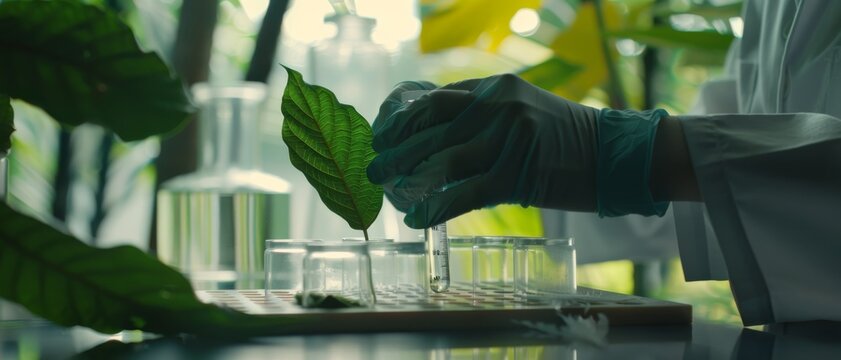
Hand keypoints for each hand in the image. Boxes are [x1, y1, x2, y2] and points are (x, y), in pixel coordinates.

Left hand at [367, 74, 599, 227]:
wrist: (614, 154)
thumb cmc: (563, 136)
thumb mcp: (521, 109)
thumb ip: (481, 114)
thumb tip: (434, 132)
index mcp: (495, 88)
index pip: (435, 100)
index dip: (402, 120)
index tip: (382, 135)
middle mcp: (499, 108)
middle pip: (433, 129)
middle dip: (397, 150)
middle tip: (374, 166)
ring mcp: (509, 140)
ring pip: (445, 162)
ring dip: (410, 179)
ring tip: (388, 191)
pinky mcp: (518, 175)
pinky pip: (466, 193)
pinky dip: (437, 208)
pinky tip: (417, 218)